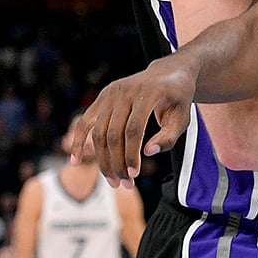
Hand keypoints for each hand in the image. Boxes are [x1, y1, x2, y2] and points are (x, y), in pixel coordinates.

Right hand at [69, 56, 195, 187]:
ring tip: (112, 180)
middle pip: (114, 133)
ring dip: (103, 159)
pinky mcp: (103, 96)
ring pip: (99, 131)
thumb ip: (168, 137)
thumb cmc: (178, 99)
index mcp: (149, 92)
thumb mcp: (182, 117)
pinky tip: (75, 160)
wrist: (169, 73)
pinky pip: (86, 121)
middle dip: (116, 162)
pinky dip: (79, 141)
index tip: (134, 175)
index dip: (131, 154)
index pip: (134, 128)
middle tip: (123, 184)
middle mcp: (127, 89)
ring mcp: (112, 91)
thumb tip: (147, 153)